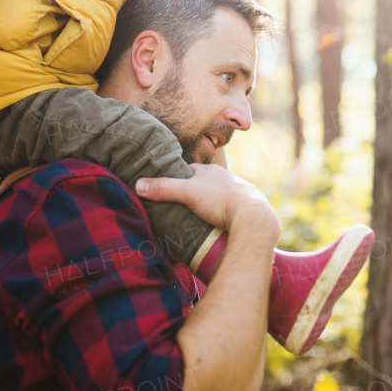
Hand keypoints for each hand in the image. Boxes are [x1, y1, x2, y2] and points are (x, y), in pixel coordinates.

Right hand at [137, 164, 279, 238]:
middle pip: (204, 182)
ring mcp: (238, 192)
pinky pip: (230, 207)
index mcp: (211, 171)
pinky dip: (223, 212)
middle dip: (194, 189)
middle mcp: (225, 178)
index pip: (190, 169)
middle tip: (182, 202)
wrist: (253, 216)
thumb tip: (138, 185)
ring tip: (198, 214)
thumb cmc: (220, 200)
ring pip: (219, 194)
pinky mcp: (246, 207)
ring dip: (210, 202)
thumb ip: (164, 188)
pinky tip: (218, 220)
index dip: (179, 176)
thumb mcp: (187, 192)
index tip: (169, 184)